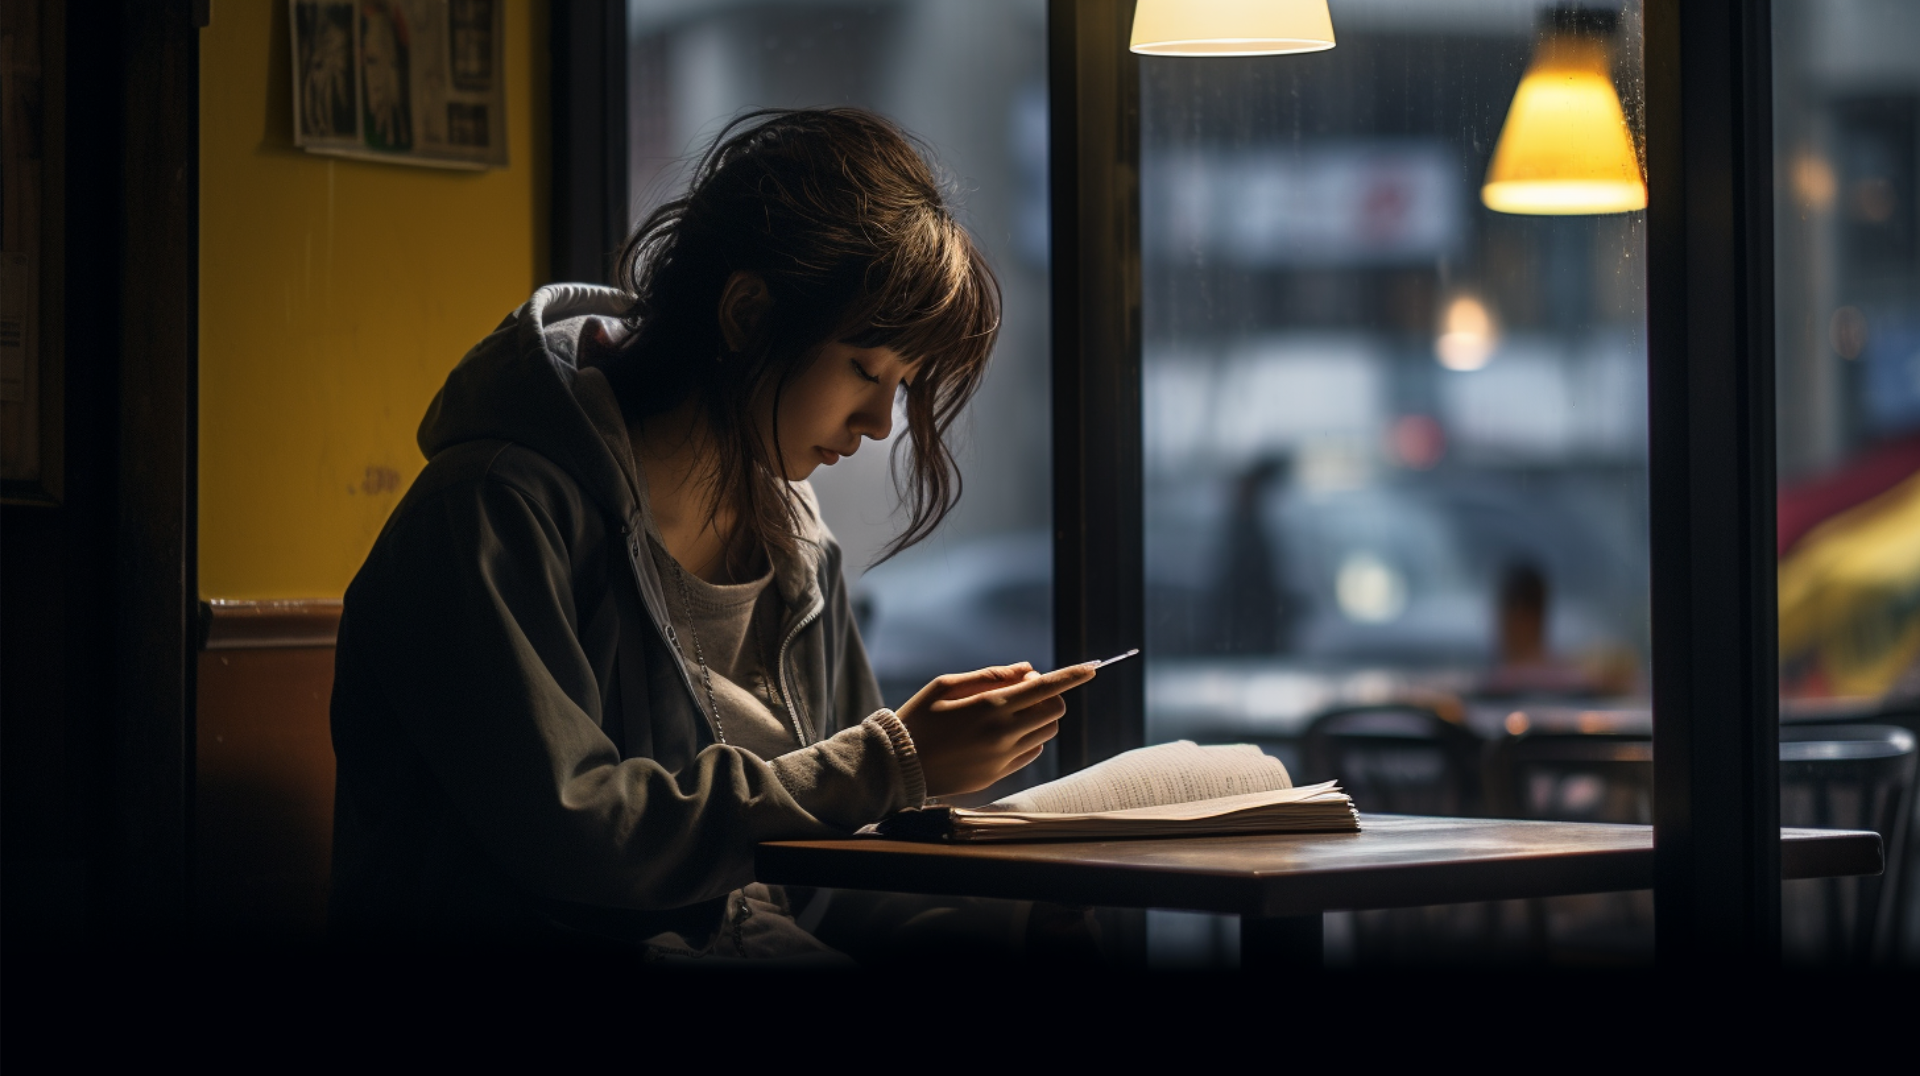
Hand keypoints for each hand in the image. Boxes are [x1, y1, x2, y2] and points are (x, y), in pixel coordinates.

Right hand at [895, 662, 1096, 796]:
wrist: (898, 765)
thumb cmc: (919, 718)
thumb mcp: (946, 685)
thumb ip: (990, 676)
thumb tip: (1028, 670)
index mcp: (991, 707)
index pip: (1047, 688)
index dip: (1072, 676)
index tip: (1090, 669)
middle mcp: (1003, 734)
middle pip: (1054, 712)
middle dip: (1050, 696)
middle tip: (1025, 690)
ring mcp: (1003, 758)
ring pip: (1046, 734)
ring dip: (1039, 718)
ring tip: (1012, 712)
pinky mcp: (998, 775)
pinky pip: (1031, 753)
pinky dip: (1028, 738)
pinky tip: (1005, 733)